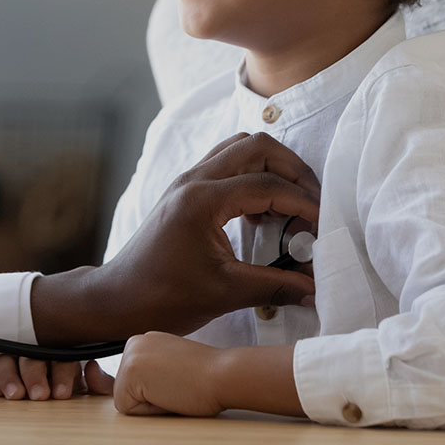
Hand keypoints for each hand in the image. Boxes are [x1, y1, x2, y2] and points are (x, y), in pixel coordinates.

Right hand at [0, 356, 113, 400]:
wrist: (52, 397)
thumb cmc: (67, 390)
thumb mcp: (89, 389)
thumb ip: (99, 383)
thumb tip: (92, 369)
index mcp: (59, 353)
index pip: (60, 355)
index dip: (61, 373)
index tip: (62, 393)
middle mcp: (32, 354)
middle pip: (29, 354)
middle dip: (34, 374)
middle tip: (40, 395)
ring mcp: (10, 362)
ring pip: (4, 359)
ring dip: (8, 376)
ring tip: (16, 395)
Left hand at [30, 132, 319, 343]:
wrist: (120, 298)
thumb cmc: (164, 296)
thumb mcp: (226, 293)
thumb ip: (276, 285)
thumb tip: (316, 287)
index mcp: (202, 199)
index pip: (265, 184)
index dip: (302, 201)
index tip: (324, 225)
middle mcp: (193, 179)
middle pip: (254, 146)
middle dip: (291, 168)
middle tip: (314, 202)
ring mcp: (187, 181)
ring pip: (238, 149)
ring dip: (271, 168)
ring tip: (292, 205)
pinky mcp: (185, 191)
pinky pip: (225, 165)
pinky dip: (252, 177)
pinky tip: (264, 212)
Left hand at [113, 332, 224, 416]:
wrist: (223, 374)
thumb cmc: (205, 377)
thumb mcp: (170, 368)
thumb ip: (147, 373)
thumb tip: (111, 381)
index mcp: (142, 342)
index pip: (135, 384)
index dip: (157, 393)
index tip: (178, 380)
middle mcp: (132, 343)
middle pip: (128, 391)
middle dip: (150, 399)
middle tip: (177, 385)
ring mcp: (130, 354)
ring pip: (126, 400)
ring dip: (150, 405)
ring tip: (174, 389)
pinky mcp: (130, 370)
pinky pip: (127, 408)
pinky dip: (149, 411)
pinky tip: (169, 394)